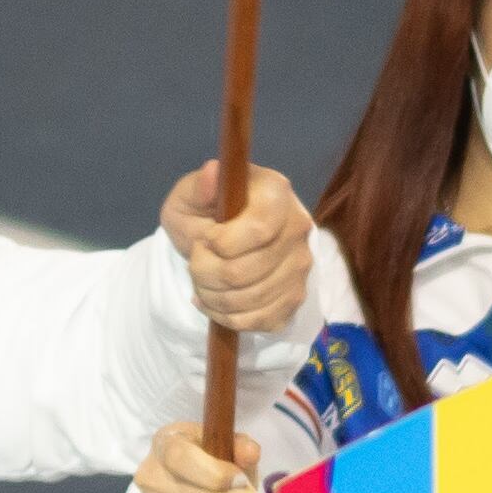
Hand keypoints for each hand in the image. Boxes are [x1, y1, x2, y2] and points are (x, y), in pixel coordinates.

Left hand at [160, 160, 311, 332]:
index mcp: (277, 193)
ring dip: (212, 297)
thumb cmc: (203, 212)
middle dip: (205, 273)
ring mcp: (301, 266)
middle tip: (195, 262)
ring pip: (250, 300)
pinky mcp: (295, 297)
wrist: (218, 240)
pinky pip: (260, 320)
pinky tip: (215, 301)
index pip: (259, 230)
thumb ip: (198, 188)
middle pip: (247, 271)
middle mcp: (298, 228)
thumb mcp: (189, 196)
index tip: (205, 239)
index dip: (222, 244)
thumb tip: (212, 172)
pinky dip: (228, 317)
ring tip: (201, 282)